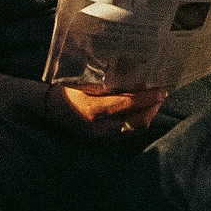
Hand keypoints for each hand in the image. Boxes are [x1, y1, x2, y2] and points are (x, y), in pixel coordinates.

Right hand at [45, 85, 167, 138]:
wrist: (49, 109)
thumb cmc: (67, 90)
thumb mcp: (86, 81)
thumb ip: (108, 81)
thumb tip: (134, 71)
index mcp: (95, 107)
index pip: (130, 103)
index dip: (148, 97)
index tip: (161, 89)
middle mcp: (100, 125)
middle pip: (137, 121)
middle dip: (153, 109)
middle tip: (161, 96)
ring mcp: (101, 135)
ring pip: (134, 129)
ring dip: (147, 116)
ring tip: (153, 103)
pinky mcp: (102, 139)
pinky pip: (126, 133)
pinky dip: (136, 122)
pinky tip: (139, 112)